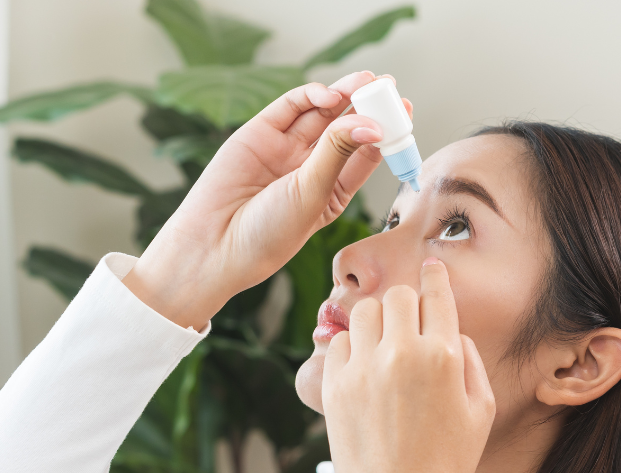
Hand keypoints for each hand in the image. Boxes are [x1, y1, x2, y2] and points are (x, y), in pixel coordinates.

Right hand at [125, 72, 408, 327]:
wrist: (215, 244)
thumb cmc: (267, 233)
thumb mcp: (312, 194)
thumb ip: (338, 154)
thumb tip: (370, 122)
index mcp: (332, 191)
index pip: (365, 154)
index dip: (385, 132)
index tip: (405, 113)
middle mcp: (311, 167)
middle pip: (347, 127)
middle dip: (369, 105)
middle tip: (389, 87)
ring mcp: (286, 148)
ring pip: (322, 113)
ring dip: (345, 94)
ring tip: (366, 81)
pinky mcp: (261, 133)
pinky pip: (291, 107)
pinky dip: (312, 96)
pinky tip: (331, 95)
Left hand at [322, 259, 495, 472]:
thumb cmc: (446, 465)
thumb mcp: (481, 413)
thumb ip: (471, 362)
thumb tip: (451, 332)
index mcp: (442, 357)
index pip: (436, 295)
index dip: (434, 277)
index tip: (431, 268)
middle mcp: (401, 354)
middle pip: (397, 296)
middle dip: (406, 303)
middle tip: (407, 321)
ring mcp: (363, 369)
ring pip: (364, 313)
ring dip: (376, 321)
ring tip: (383, 345)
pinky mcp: (334, 387)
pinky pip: (338, 343)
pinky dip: (350, 347)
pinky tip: (362, 367)